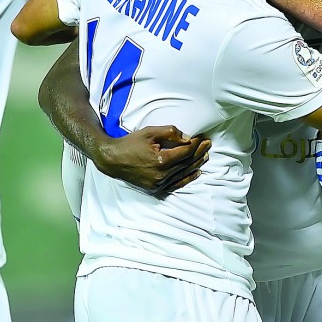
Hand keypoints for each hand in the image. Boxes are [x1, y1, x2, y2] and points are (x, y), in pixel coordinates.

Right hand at [91, 125, 211, 195]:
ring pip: (183, 174)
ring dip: (196, 164)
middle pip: (186, 163)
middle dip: (199, 153)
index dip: (195, 144)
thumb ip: (170, 132)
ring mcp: (159, 184)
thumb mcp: (149, 132)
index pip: (185, 152)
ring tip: (205, 156)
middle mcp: (162, 175)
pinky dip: (187, 178)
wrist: (112, 160)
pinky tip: (196, 172)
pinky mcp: (155, 189)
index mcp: (161, 160)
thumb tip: (187, 138)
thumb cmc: (130, 143)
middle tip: (208, 144)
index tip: (202, 138)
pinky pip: (176, 184)